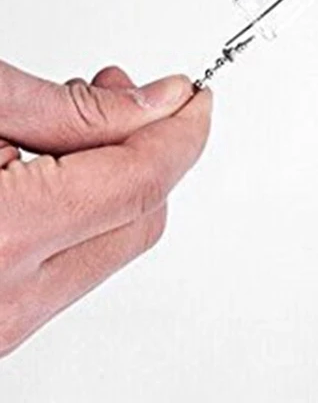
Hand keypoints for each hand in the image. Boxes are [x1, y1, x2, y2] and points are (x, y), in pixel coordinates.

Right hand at [0, 62, 210, 357]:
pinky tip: (56, 166)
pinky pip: (70, 265)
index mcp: (4, 237)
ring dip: (118, 177)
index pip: (144, 180)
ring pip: (111, 245)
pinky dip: (82, 210)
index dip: (184, 130)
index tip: (198, 97)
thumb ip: (72, 108)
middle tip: (139, 94)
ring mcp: (0, 324)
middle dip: (155, 149)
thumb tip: (157, 100)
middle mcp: (6, 300)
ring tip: (83, 118)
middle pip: (141, 218)